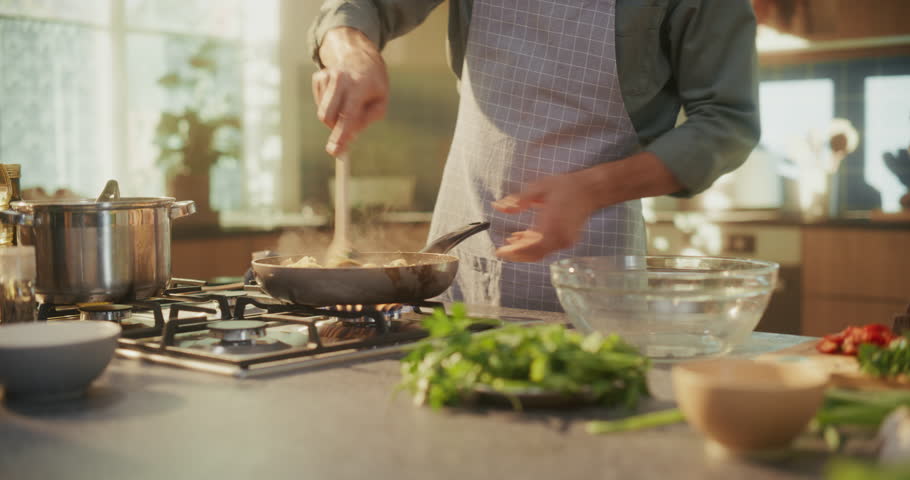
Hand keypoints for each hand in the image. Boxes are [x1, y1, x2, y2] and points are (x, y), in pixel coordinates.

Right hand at [313, 27, 388, 155]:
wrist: (359, 55)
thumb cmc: (373, 83)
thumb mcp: (381, 101)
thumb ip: (367, 120)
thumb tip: (348, 137)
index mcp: (360, 84)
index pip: (348, 115)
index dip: (340, 135)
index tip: (334, 151)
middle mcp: (341, 78)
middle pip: (327, 115)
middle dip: (334, 130)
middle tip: (343, 137)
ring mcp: (327, 76)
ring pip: (323, 112)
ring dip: (335, 117)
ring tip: (349, 105)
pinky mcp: (318, 77)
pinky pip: (320, 104)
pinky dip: (330, 106)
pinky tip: (340, 96)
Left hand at [491, 152, 683, 261]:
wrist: (591, 189)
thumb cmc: (565, 186)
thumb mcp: (538, 189)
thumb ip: (517, 200)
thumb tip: (497, 207)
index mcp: (551, 225)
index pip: (530, 248)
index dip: (513, 252)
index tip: (498, 251)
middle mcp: (560, 237)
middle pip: (534, 254)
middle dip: (516, 254)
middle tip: (501, 250)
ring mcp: (565, 241)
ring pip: (540, 252)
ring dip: (524, 249)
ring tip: (510, 240)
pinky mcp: (567, 240)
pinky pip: (547, 248)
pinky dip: (534, 245)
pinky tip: (523, 236)